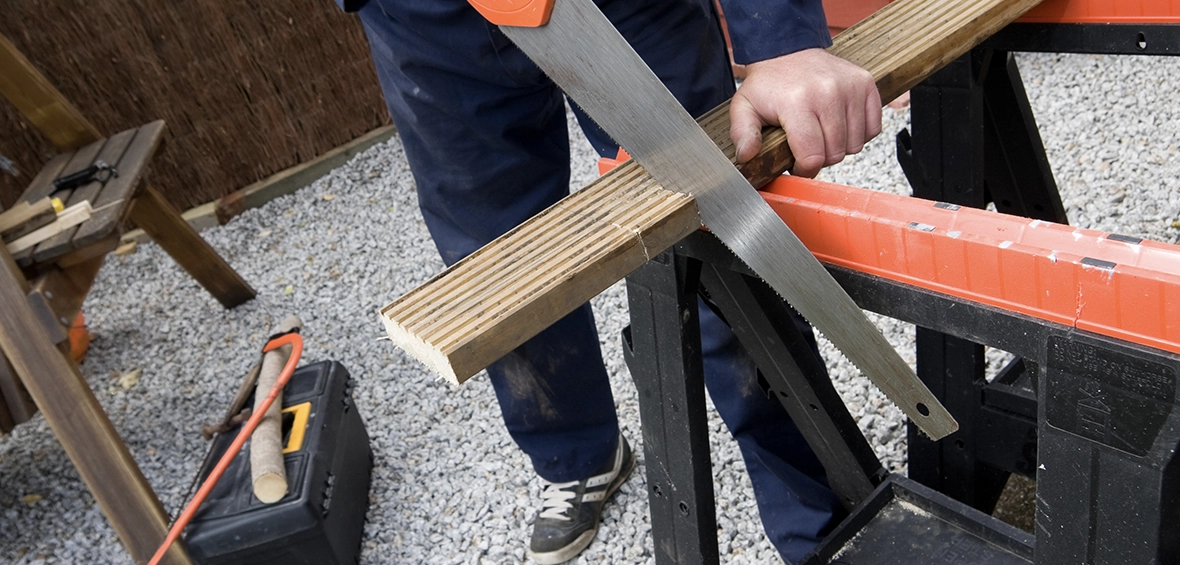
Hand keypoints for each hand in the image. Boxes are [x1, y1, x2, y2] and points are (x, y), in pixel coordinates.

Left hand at [730, 48, 881, 177]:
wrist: (788, 50)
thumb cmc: (768, 84)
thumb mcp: (744, 107)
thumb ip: (743, 134)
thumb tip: (746, 156)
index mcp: (797, 102)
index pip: (812, 156)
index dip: (804, 169)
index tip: (797, 163)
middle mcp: (828, 93)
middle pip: (835, 153)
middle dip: (820, 158)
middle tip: (807, 145)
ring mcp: (850, 87)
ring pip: (855, 144)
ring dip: (839, 147)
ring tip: (822, 133)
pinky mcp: (866, 83)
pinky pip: (873, 128)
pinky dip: (858, 134)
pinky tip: (840, 125)